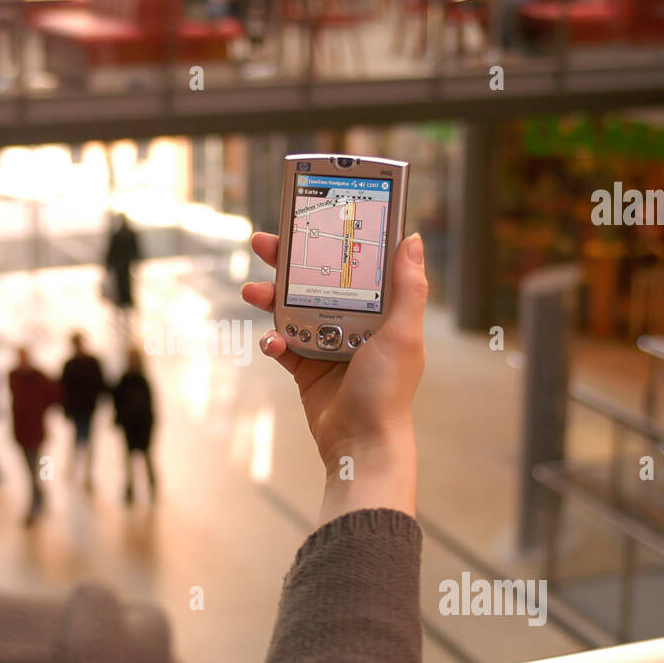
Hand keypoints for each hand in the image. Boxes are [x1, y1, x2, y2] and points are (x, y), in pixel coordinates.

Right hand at [241, 231, 428, 521]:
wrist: (360, 443)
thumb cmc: (387, 391)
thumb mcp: (403, 334)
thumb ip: (408, 287)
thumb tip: (412, 239)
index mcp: (379, 312)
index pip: (354, 265)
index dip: (333, 241)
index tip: (310, 219)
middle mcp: (353, 324)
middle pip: (315, 282)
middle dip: (287, 262)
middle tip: (262, 243)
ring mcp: (327, 346)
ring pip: (292, 310)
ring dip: (270, 298)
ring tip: (251, 292)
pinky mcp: (305, 369)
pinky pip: (282, 346)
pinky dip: (274, 342)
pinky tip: (272, 344)